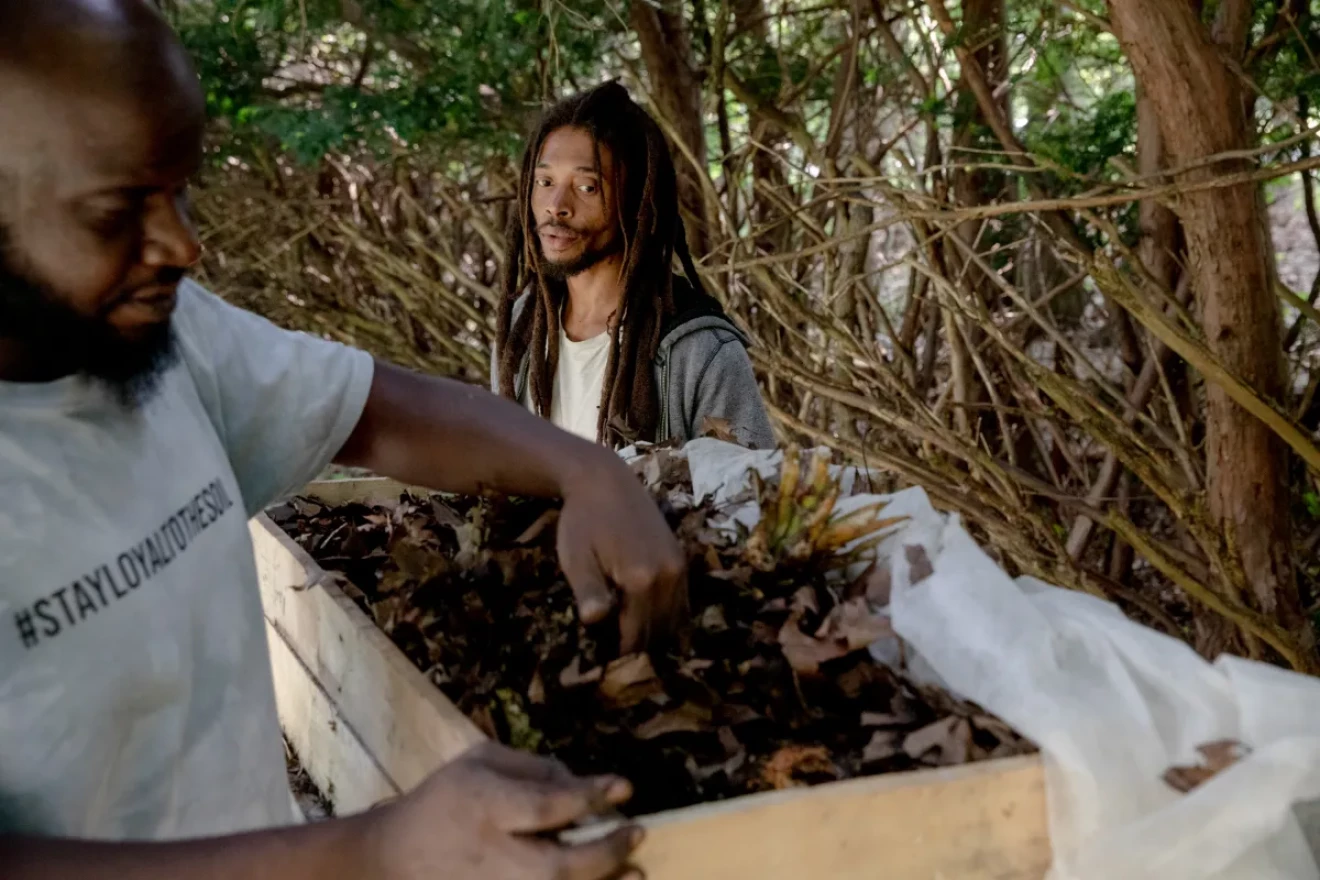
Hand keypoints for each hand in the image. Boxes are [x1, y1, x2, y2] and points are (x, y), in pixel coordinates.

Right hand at [365, 743, 641, 879]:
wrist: (392, 860)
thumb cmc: (445, 800)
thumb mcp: (480, 761)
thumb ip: (533, 767)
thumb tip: (583, 783)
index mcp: (483, 807)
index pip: (545, 806)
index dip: (590, 797)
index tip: (623, 788)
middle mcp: (489, 856)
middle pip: (557, 866)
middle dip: (606, 852)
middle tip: (638, 832)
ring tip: (637, 873)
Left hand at [555, 449, 687, 652]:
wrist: (604, 481)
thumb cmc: (583, 521)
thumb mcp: (576, 557)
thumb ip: (589, 591)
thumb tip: (594, 622)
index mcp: (641, 580)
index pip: (636, 637)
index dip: (620, 656)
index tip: (603, 664)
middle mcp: (668, 576)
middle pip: (659, 633)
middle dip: (639, 649)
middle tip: (615, 656)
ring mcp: (679, 568)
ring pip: (674, 621)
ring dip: (655, 635)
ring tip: (630, 641)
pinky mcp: (681, 560)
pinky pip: (682, 603)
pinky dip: (668, 618)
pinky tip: (647, 621)